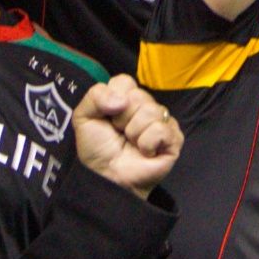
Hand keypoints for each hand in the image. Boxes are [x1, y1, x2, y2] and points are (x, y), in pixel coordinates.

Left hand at [73, 75, 180, 199]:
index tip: (108, 117)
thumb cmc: (97, 149)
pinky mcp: (174, 138)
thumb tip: (123, 99)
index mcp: (126, 98)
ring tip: (132, 144)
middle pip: (138, 96)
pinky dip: (147, 144)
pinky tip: (145, 152)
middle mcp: (146, 106)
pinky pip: (162, 129)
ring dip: (134, 132)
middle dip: (122, 118)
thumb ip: (95, 96)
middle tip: (120, 134)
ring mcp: (162, 121)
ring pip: (151, 111)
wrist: (107, 177)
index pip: (125, 81)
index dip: (112, 99)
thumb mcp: (84, 118)